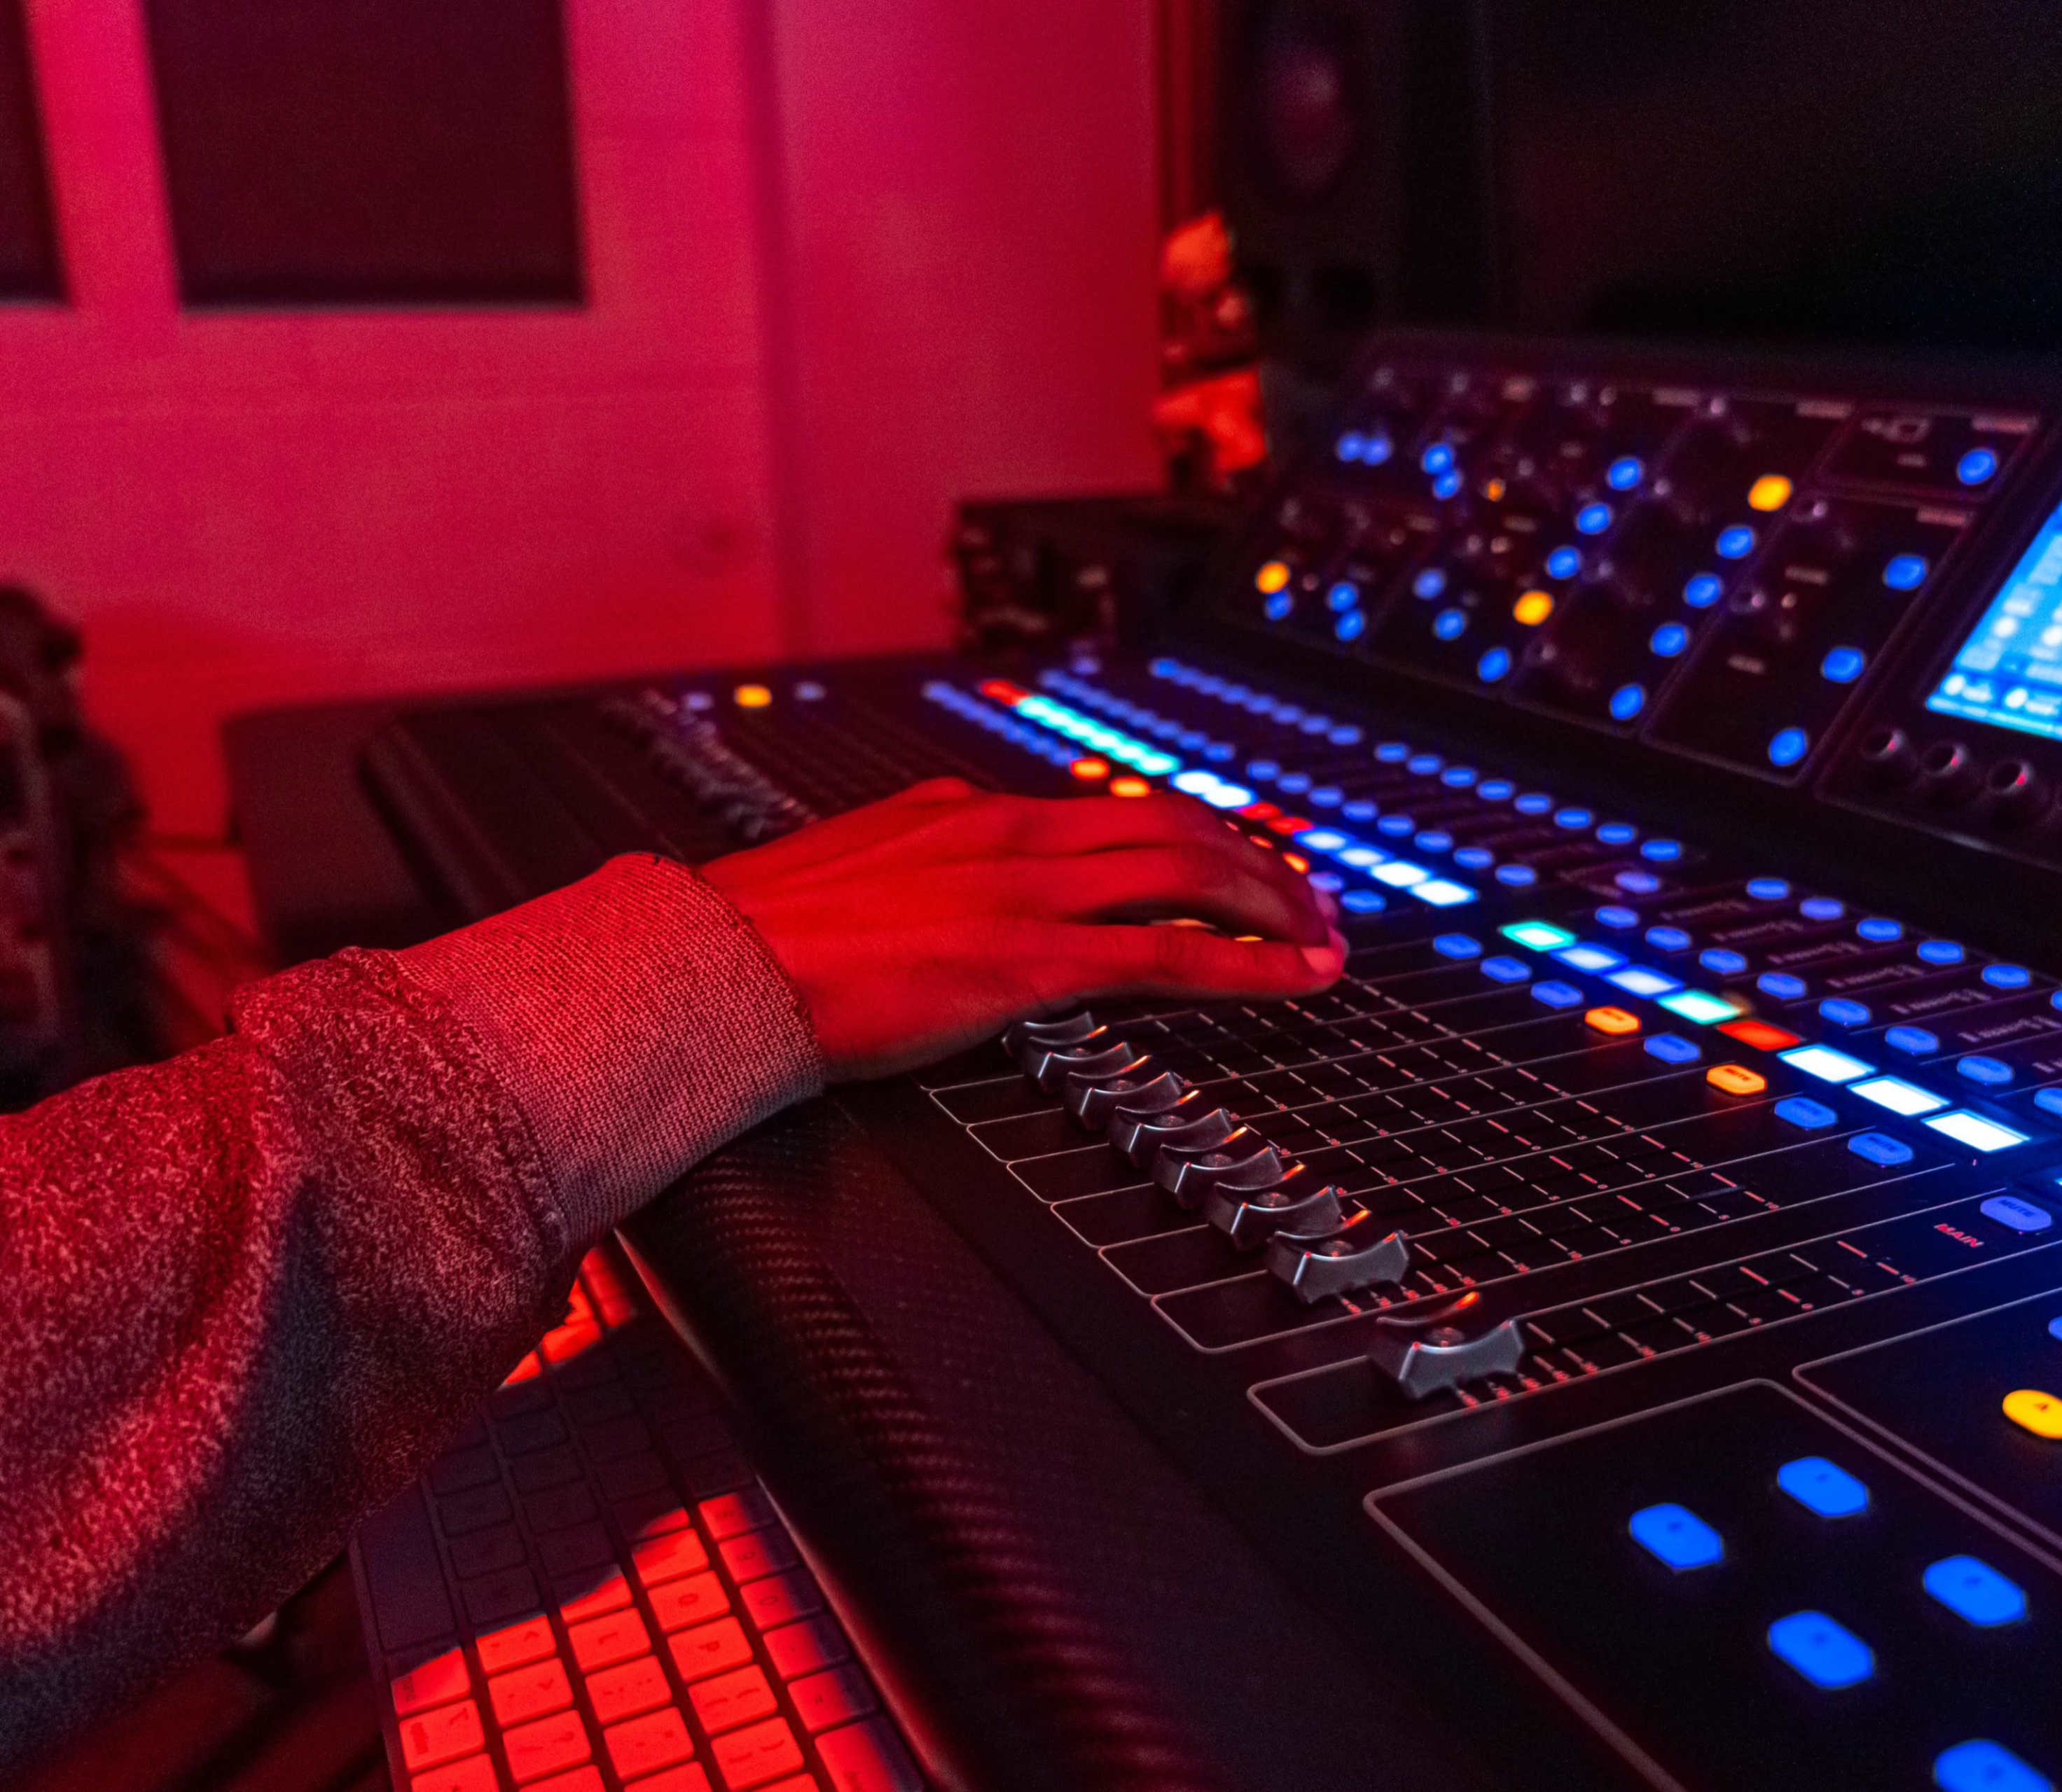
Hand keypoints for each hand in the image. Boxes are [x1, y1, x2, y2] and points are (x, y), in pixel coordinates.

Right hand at [702, 779, 1346, 1078]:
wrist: (701, 966)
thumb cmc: (751, 940)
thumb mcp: (851, 876)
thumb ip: (917, 875)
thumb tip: (942, 900)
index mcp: (964, 811)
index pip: (1109, 811)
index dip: (1190, 835)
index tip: (1235, 859)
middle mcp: (1006, 834)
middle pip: (1171, 827)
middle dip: (1255, 862)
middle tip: (1310, 897)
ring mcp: (1020, 893)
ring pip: (1187, 875)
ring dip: (1270, 904)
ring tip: (1322, 937)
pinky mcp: (1024, 962)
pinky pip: (1168, 955)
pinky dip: (1248, 964)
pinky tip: (1294, 977)